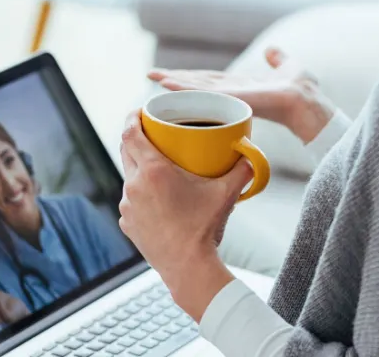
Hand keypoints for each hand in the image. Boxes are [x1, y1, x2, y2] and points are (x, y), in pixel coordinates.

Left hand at [118, 111, 246, 318]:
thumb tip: (252, 156)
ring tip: (156, 167)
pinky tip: (156, 198)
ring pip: (128, 176)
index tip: (139, 110)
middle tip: (150, 132)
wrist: (188, 267)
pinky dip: (140, 193)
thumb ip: (241, 171)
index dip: (131, 117)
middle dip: (135, 138)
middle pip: (125, 150)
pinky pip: (130, 200)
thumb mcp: (225, 195)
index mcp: (153, 171)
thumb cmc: (204, 228)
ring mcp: (127, 205)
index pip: (130, 133)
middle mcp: (134, 185)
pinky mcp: (127, 223)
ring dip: (138, 168)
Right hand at [148, 47, 334, 142]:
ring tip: (153, 77)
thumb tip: (271, 51)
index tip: (173, 74)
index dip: (191, 77)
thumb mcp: (288, 66)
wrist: (307, 101)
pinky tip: (167, 83)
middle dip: (174, 80)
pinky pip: (202, 91)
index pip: (211, 80)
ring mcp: (229, 96)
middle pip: (197, 84)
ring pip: (195, 88)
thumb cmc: (302, 90)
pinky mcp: (230, 97)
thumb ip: (278, 59)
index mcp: (241, 86)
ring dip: (174, 83)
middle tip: (151, 75)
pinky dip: (183, 87)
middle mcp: (232, 92)